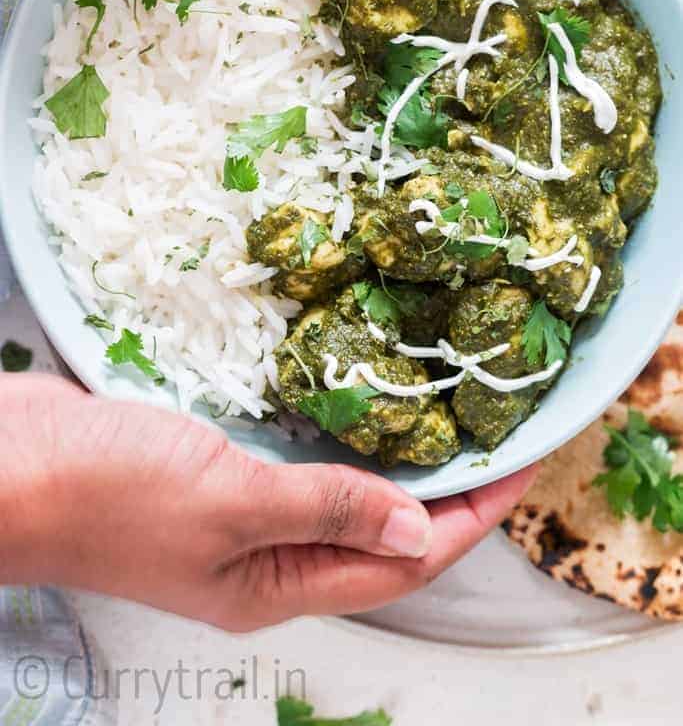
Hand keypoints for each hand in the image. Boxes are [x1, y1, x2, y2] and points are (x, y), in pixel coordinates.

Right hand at [1, 373, 534, 629]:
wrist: (10, 462)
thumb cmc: (107, 492)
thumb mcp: (228, 501)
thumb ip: (325, 510)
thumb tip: (417, 527)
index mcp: (274, 585)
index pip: (400, 560)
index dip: (469, 516)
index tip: (521, 468)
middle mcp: (265, 558)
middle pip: (380, 532)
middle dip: (445, 492)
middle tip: (497, 439)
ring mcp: (239, 514)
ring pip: (342, 494)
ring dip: (394, 462)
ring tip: (448, 422)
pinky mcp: (216, 471)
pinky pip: (300, 462)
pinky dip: (339, 439)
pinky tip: (357, 407)